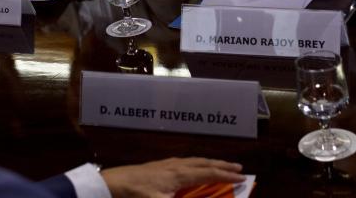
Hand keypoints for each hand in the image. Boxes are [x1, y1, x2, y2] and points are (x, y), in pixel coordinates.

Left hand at [101, 157, 243, 197]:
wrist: (113, 184)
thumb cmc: (137, 195)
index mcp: (180, 174)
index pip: (209, 173)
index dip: (226, 176)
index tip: (243, 178)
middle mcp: (176, 165)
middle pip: (204, 163)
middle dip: (222, 165)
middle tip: (239, 168)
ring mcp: (167, 164)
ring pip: (195, 160)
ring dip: (210, 163)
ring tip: (220, 166)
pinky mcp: (158, 166)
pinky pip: (185, 161)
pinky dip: (196, 163)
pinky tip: (193, 167)